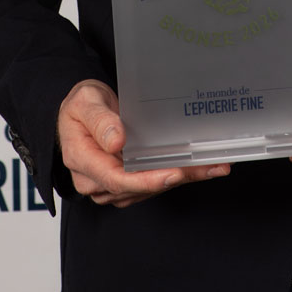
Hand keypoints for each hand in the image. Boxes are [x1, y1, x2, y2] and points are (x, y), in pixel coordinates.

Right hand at [57, 79, 229, 207]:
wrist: (79, 111)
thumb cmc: (80, 106)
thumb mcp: (86, 102)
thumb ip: (100, 121)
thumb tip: (116, 142)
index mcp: (82, 160)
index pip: (116, 179)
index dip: (146, 180)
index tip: (173, 173)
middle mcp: (94, 180)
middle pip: (138, 187)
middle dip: (175, 178)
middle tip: (208, 167)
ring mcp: (109, 184)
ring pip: (148, 188)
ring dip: (181, 178)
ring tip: (212, 166)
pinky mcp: (123, 182)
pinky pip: (149, 183)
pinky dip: (174, 176)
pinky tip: (197, 167)